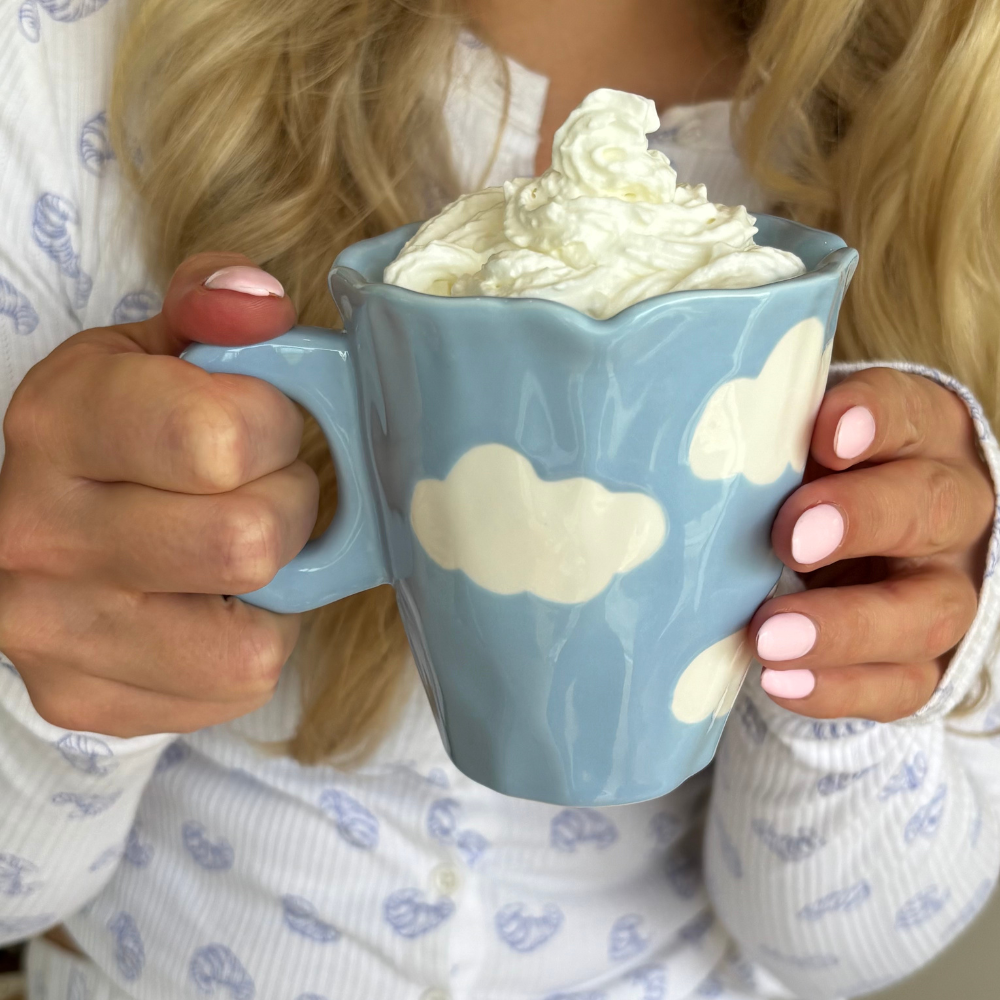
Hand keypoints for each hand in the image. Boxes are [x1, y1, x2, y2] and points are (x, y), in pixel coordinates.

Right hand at [0, 255, 318, 736]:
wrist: (47, 528)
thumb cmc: (125, 433)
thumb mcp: (158, 348)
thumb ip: (214, 307)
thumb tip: (259, 304)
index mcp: (55, 422)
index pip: (218, 439)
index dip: (275, 427)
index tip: (261, 422)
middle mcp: (33, 535)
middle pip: (245, 542)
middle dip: (285, 508)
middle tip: (259, 489)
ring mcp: (52, 633)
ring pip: (250, 638)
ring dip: (274, 584)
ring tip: (237, 545)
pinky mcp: (86, 701)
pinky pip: (237, 683)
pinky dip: (253, 641)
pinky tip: (216, 602)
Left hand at [751, 367, 994, 721]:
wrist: (854, 544)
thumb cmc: (807, 477)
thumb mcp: (794, 445)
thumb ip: (769, 442)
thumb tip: (691, 454)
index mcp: (920, 437)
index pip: (909, 413)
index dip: (874, 421)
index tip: (827, 436)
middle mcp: (948, 510)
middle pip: (928, 509)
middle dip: (860, 522)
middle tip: (791, 540)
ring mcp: (944, 589)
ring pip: (926, 612)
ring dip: (845, 628)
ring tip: (768, 637)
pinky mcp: (925, 659)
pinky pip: (903, 684)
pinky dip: (840, 688)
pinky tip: (781, 682)